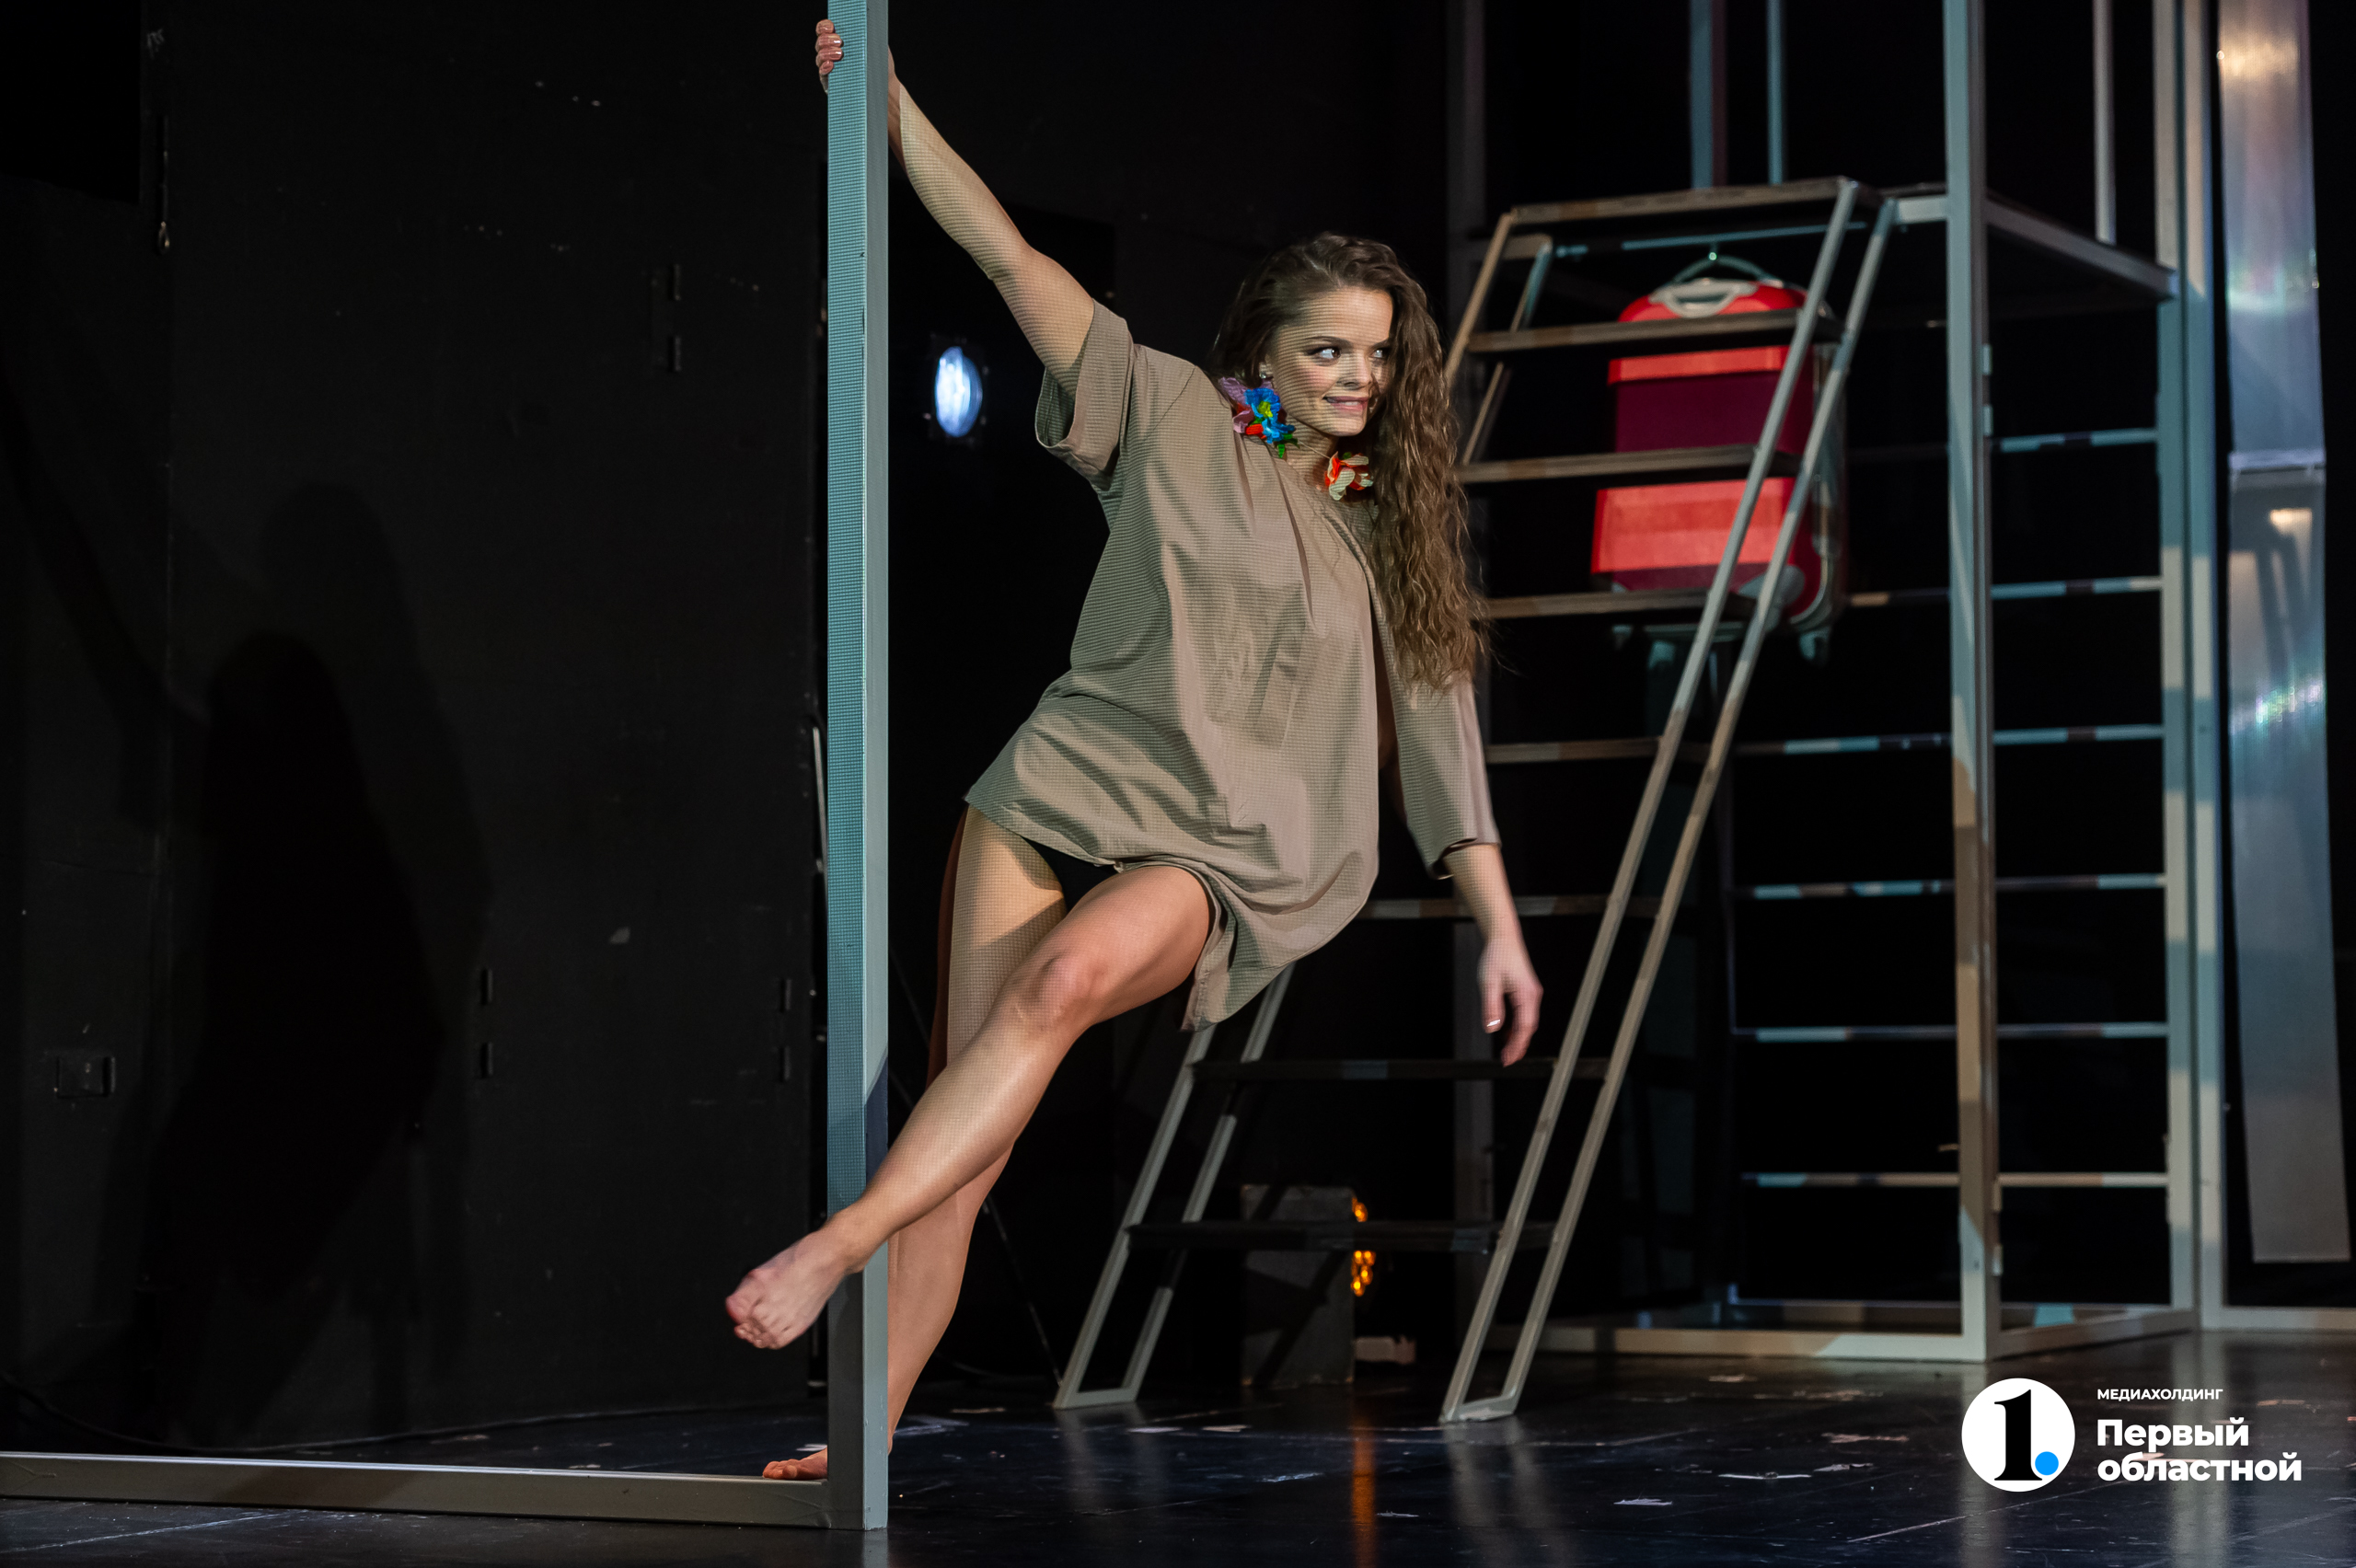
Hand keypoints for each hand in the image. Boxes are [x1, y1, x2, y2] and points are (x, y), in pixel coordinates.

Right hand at [816, 20, 897, 94]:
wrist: (884, 85)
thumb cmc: (879, 63)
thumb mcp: (875, 43)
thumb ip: (865, 31)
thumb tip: (862, 20)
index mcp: (839, 41)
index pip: (825, 30)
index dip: (824, 26)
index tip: (831, 27)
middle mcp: (831, 53)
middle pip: (820, 42)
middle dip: (827, 40)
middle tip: (839, 41)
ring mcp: (829, 67)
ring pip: (820, 57)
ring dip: (827, 53)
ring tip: (840, 54)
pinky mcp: (830, 83)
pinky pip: (822, 73)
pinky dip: (825, 68)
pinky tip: (831, 65)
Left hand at [1480, 933, 1542, 1065]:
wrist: (1503, 938)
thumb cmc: (1497, 956)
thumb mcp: (1488, 983)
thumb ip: (1491, 1007)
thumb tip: (1492, 1028)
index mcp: (1527, 995)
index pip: (1525, 1027)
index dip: (1517, 1045)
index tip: (1508, 1059)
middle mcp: (1533, 996)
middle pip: (1529, 1028)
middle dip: (1519, 1046)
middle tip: (1507, 1060)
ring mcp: (1531, 994)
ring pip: (1527, 1022)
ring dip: (1518, 1037)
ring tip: (1507, 1051)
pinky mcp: (1526, 992)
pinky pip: (1524, 1014)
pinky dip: (1517, 1027)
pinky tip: (1506, 1033)